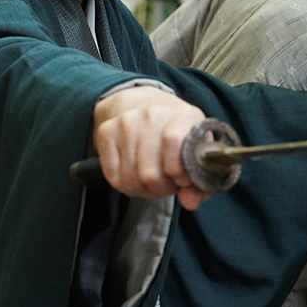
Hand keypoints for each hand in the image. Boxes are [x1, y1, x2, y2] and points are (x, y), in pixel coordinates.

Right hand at [93, 86, 212, 210]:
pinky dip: (127, 186)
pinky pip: (114, 177)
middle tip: (168, 183)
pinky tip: (137, 176)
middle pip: (150, 173)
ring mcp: (126, 122)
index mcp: (184, 115)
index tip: (182, 179)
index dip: (179, 173)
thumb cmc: (177, 134)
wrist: (143, 104)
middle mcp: (153, 114)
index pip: (174, 143)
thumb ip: (200, 182)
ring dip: (144, 189)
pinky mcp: (106, 132)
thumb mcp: (196, 153)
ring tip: (154, 180)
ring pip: (131, 179)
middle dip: (162, 188)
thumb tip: (190, 201)